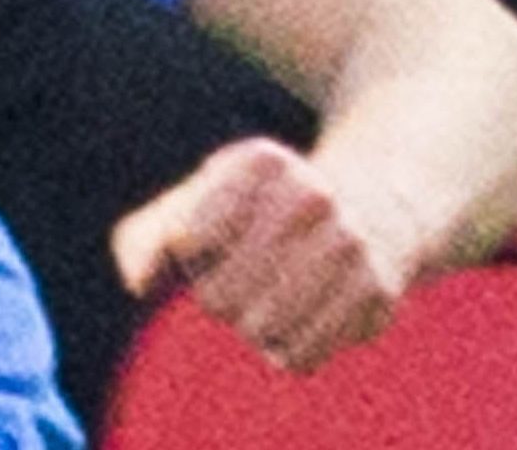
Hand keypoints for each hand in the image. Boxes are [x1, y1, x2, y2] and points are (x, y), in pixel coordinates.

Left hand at [113, 138, 408, 373]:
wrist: (371, 209)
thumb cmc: (259, 215)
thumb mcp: (198, 204)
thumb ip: (145, 238)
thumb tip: (139, 283)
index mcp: (261, 162)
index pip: (190, 241)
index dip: (192, 253)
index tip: (210, 238)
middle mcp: (314, 195)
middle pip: (219, 296)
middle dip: (216, 297)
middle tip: (237, 280)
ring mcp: (351, 244)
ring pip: (262, 330)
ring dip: (251, 327)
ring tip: (265, 302)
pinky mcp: (377, 294)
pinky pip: (301, 354)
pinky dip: (286, 350)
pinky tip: (298, 320)